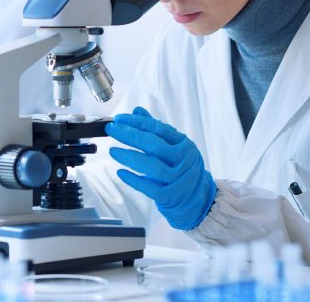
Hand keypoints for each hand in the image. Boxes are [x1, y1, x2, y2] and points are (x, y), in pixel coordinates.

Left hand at [106, 106, 216, 230]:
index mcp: (183, 143)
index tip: (119, 119)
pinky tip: (121, 173)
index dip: (137, 122)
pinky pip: (150, 188)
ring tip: (113, 151)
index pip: (158, 128)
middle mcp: (183, 159)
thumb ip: (154, 129)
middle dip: (130, 135)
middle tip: (112, 130)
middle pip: (154, 145)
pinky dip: (134, 180)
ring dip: (130, 157)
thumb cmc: (181, 169)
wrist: (196, 198)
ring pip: (153, 166)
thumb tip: (137, 111)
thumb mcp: (173, 146)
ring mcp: (178, 178)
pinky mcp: (171, 195)